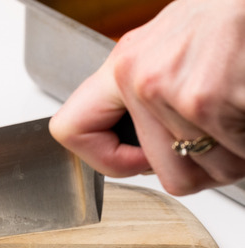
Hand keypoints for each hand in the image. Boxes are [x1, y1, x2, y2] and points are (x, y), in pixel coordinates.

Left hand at [49, 0, 244, 195]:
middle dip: (203, 167)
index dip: (109, 161)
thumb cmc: (225, 20)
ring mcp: (173, 93)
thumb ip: (144, 94)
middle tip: (218, 141)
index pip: (71, 130)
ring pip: (209, 171)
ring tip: (237, 118)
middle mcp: (140, 80)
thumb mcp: (166, 49)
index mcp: (122, 66)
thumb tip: (142, 146)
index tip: (137, 160)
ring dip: (234, 155)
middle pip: (169, 174)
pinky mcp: (207, 100)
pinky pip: (236, 156)